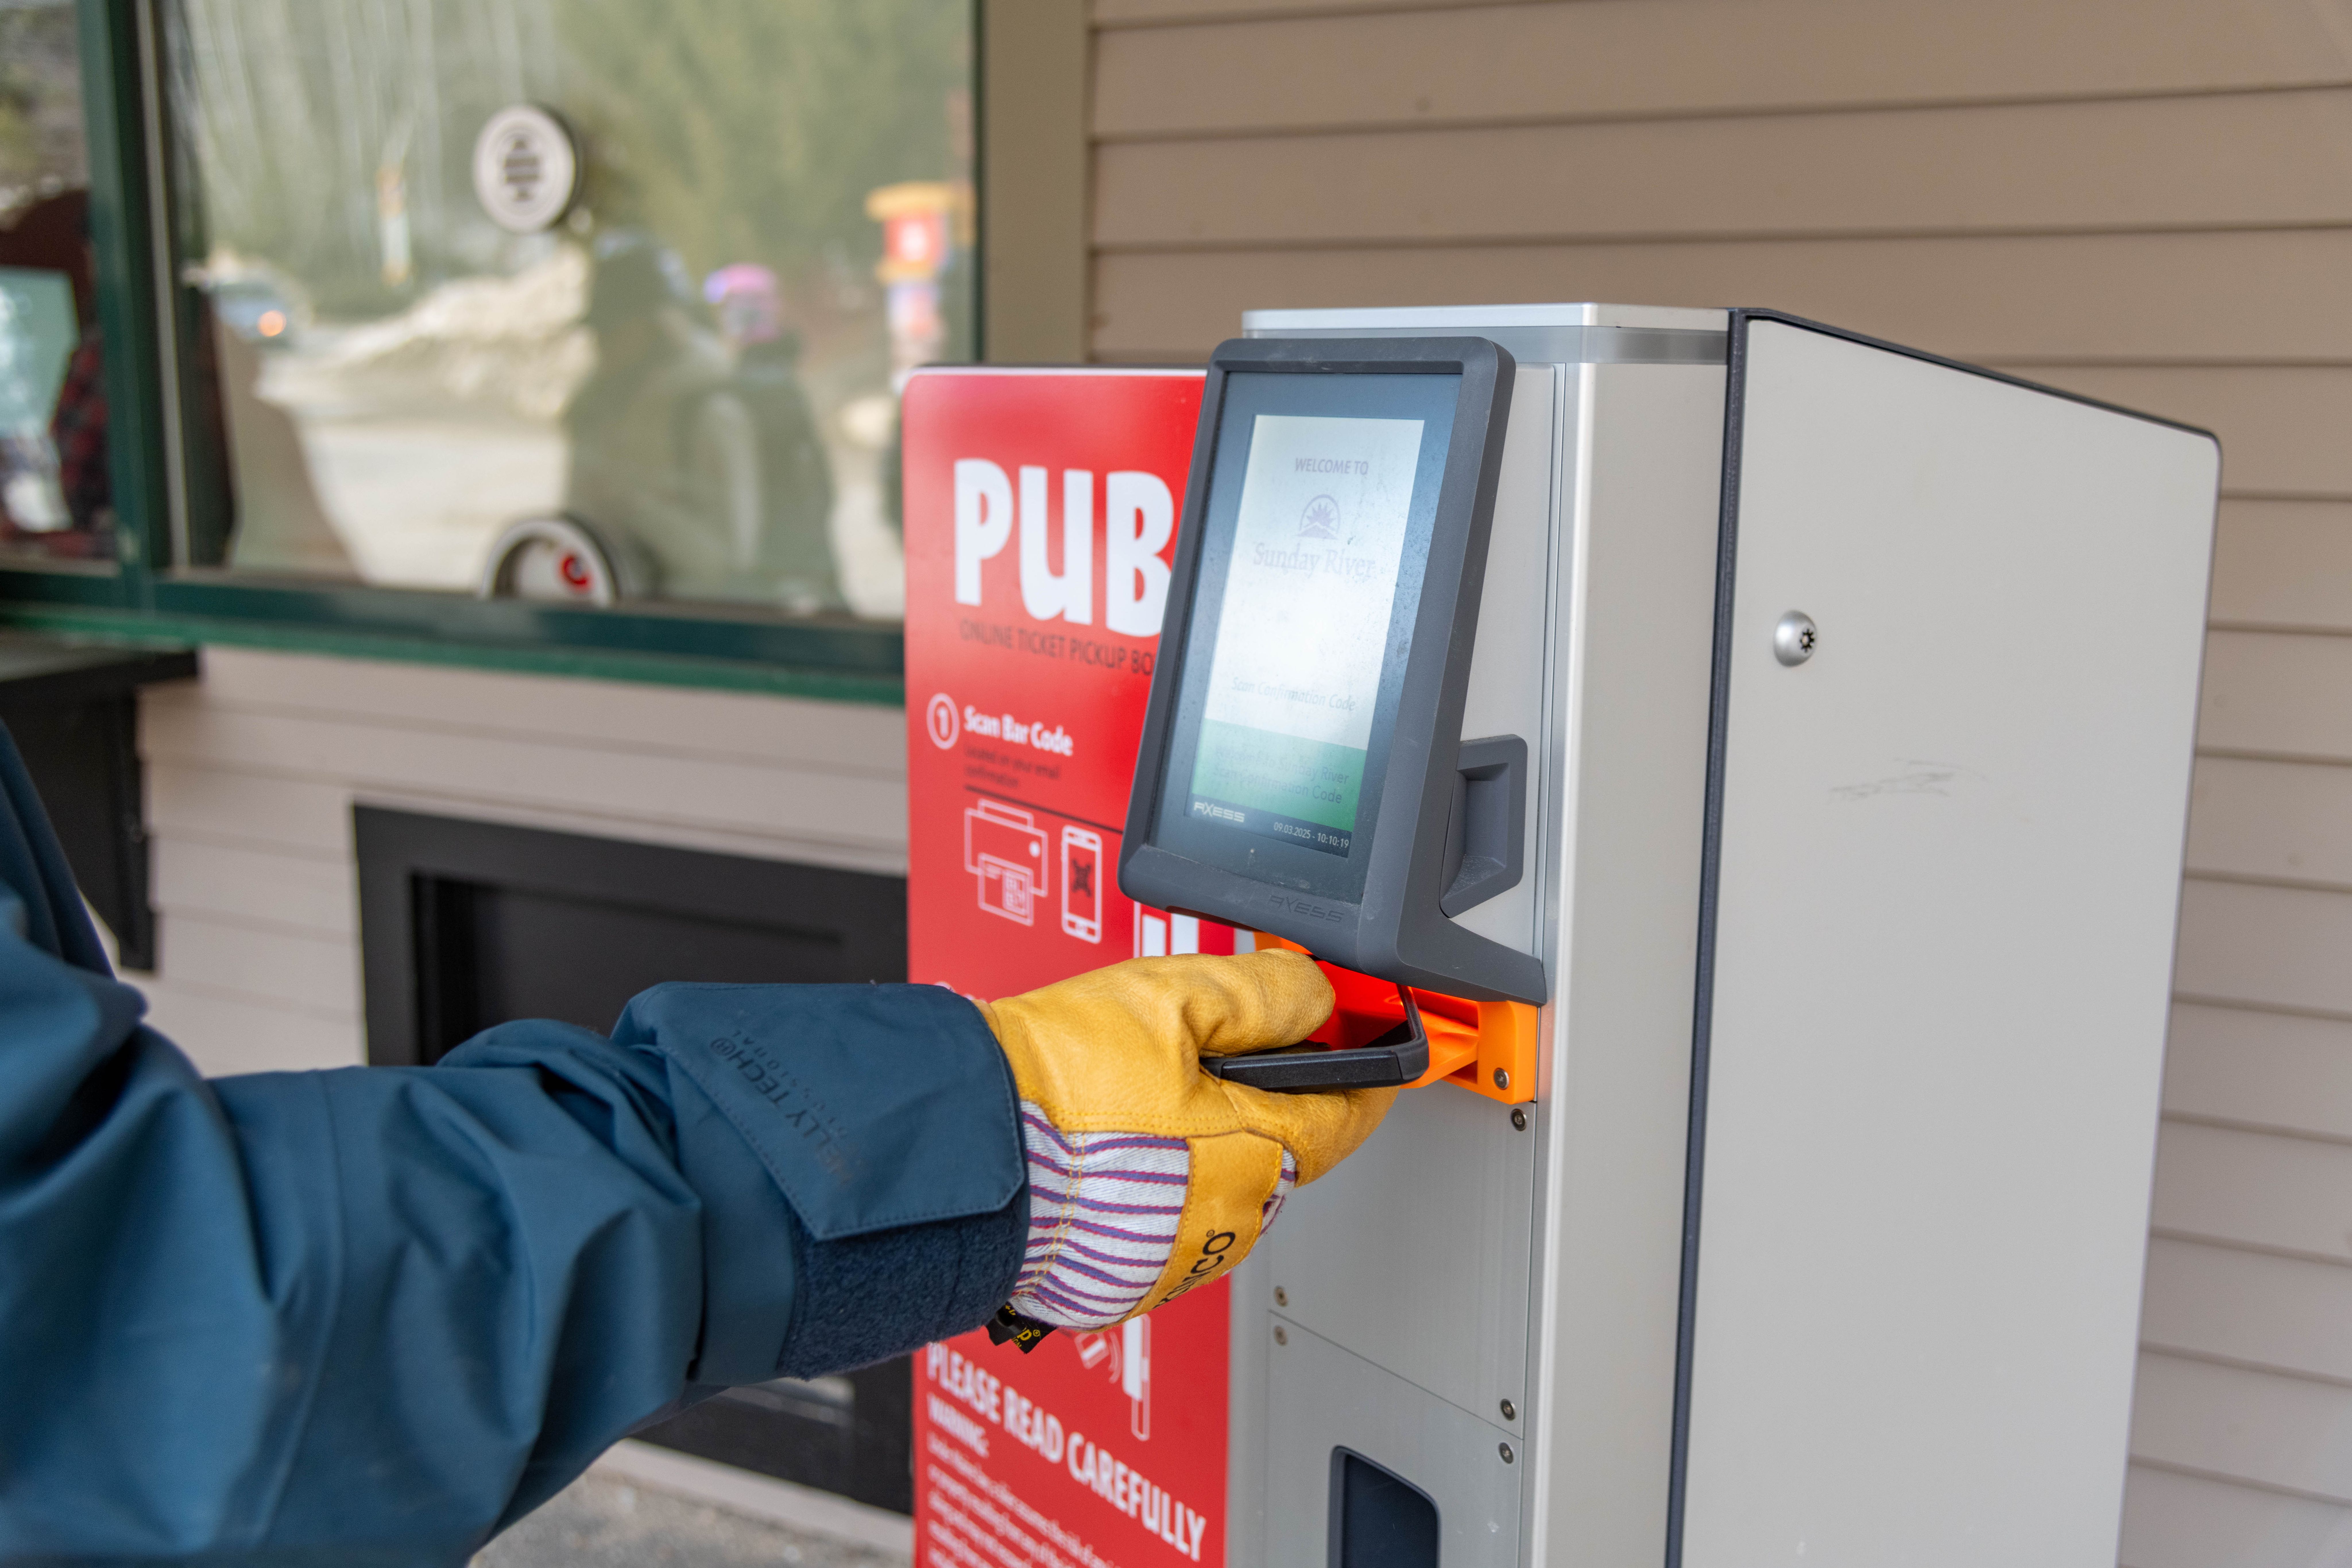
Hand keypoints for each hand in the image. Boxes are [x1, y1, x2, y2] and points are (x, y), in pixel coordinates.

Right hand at [977, 949, 1396, 1329]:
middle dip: (1262, 1093)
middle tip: (1208, 1044)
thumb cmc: (1055, 1085)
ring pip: (1220, 1183)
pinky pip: (1164, 1220)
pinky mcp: (1125, 1278)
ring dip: (1201, 1139)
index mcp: (1263, 1157)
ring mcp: (1177, 1259)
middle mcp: (1232, 1222)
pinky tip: (1110, 1143)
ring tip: (1141, 1092)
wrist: (961, 1149)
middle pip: (1283, 1144)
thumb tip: (1315, 993)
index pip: (1353, 1110)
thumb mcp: (1173, 998)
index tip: (1355, 1033)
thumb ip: (1263, 993)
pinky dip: (1152, 1181)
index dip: (1360, 1060)